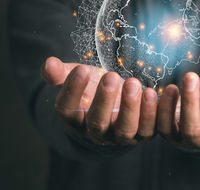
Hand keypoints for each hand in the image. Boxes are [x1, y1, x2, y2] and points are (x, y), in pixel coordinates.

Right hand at [41, 57, 157, 145]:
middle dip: (104, 99)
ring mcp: (120, 136)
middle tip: (111, 76)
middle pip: (97, 122)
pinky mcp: (142, 134)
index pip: (67, 110)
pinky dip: (151, 112)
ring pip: (125, 128)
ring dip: (130, 107)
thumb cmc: (93, 87)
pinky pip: (148, 128)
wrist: (117, 104)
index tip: (81, 69)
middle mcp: (96, 132)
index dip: (73, 91)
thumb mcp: (76, 77)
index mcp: (74, 118)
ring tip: (132, 82)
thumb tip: (48, 64)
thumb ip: (60, 72)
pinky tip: (151, 92)